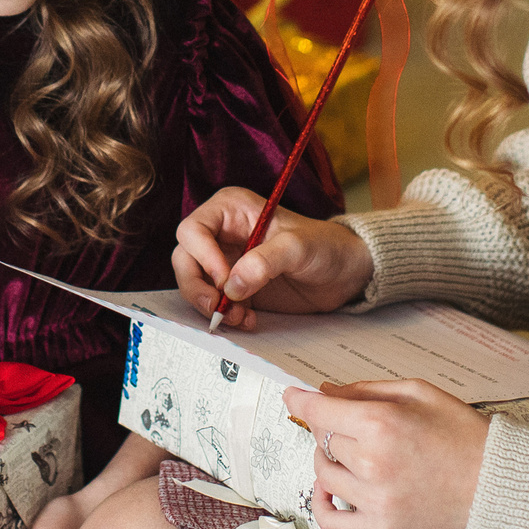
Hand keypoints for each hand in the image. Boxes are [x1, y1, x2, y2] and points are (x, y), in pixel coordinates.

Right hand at [173, 186, 374, 330]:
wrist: (343, 273)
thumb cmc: (324, 246)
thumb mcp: (299, 247)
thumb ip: (266, 261)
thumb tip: (232, 285)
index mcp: (231, 210)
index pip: (193, 230)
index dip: (202, 257)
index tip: (224, 280)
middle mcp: (221, 234)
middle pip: (185, 260)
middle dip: (198, 287)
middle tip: (219, 307)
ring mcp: (225, 262)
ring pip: (194, 284)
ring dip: (211, 306)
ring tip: (241, 316)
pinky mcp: (234, 287)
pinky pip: (213, 303)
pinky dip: (224, 316)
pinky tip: (248, 319)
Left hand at [287, 379, 489, 528]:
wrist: (496, 481)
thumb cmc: (461, 431)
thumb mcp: (418, 392)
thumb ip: (366, 390)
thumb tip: (325, 392)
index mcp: (381, 424)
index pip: (319, 411)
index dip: (300, 400)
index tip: (292, 395)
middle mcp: (372, 463)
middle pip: (323, 440)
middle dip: (329, 426)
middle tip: (351, 423)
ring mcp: (376, 500)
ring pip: (324, 474)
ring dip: (329, 459)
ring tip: (353, 453)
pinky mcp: (382, 528)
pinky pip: (330, 521)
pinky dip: (322, 503)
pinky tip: (332, 488)